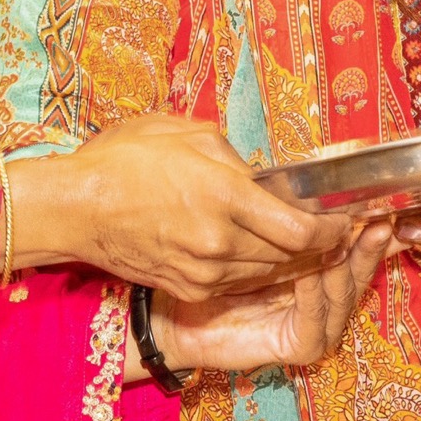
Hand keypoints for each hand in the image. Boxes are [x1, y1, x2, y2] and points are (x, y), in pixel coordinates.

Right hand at [6, 113, 349, 302]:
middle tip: (338, 230)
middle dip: (321, 246)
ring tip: (308, 242)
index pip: (302, 230)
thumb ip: (234, 158)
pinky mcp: (189, 286)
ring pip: (270, 272)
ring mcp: (203, 270)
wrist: (76, 207)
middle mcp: (219, 241)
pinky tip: (265, 253)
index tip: (344, 219)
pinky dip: (260, 269)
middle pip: (293, 255)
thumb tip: (261, 177)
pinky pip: (241, 282)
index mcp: (224, 196)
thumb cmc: (124, 160)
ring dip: (294, 260)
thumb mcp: (187, 135)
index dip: (333, 229)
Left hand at [153, 220, 398, 375]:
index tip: (383, 205)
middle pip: (357, 272)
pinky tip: (308, 272)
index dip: (370, 230)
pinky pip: (315, 319)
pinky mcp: (300, 346)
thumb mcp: (255, 233)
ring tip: (348, 237)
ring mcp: (315, 326)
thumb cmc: (210, 266)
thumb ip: (286, 215)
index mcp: (318, 273)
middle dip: (368, 246)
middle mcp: (323, 301)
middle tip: (379, 220)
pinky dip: (313, 295)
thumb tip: (314, 178)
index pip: (355, 250)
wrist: (175, 311)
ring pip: (342, 295)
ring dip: (345, 266)